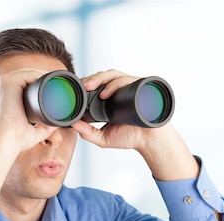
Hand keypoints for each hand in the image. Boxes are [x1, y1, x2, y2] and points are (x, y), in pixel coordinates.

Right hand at [0, 69, 59, 153]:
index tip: (51, 92)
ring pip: (27, 74)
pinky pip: (28, 73)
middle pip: (23, 77)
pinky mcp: (7, 82)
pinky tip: (53, 80)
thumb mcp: (29, 133)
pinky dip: (41, 75)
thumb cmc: (12, 142)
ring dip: (43, 76)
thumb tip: (54, 125)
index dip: (35, 86)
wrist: (2, 143)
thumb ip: (41, 128)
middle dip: (41, 80)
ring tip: (59, 83)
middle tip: (59, 86)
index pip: (18, 85)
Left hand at [72, 69, 197, 180]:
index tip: (76, 90)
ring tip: (90, 87)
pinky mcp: (141, 88)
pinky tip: (106, 93)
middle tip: (82, 86)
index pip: (97, 84)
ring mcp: (131, 88)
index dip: (86, 83)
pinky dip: (116, 84)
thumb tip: (73, 124)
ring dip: (100, 78)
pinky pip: (128, 80)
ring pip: (114, 75)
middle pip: (104, 77)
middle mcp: (120, 90)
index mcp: (111, 98)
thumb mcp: (103, 137)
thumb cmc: (130, 137)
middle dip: (91, 79)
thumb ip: (87, 133)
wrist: (150, 142)